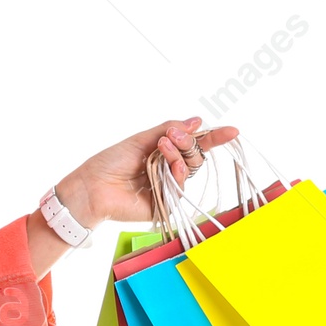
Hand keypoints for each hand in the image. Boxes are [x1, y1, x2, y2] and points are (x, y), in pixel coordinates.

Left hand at [57, 117, 240, 228]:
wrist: (93, 186)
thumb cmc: (110, 162)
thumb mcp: (141, 140)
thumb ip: (168, 130)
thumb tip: (197, 120)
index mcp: (163, 154)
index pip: (193, 145)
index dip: (212, 138)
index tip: (232, 131)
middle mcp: (168, 170)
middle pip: (195, 156)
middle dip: (189, 142)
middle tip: (172, 136)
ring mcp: (168, 187)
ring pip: (190, 168)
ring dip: (179, 154)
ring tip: (162, 145)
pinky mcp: (166, 204)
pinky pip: (181, 186)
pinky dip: (176, 171)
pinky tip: (165, 164)